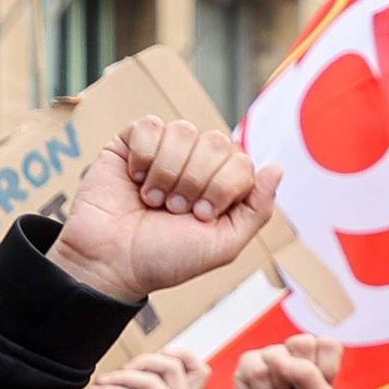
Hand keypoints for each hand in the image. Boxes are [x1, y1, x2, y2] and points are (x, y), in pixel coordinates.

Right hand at [51, 117, 279, 305]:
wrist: (112, 263)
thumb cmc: (165, 259)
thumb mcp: (223, 245)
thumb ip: (255, 209)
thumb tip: (276, 168)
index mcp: (221, 185)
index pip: (242, 161)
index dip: (222, 187)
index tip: (200, 216)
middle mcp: (196, 163)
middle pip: (216, 142)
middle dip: (195, 181)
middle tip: (174, 210)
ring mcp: (164, 150)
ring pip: (183, 131)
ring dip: (167, 172)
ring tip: (153, 200)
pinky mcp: (131, 143)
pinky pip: (149, 126)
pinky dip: (143, 157)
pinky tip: (135, 180)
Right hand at [226, 332, 343, 388]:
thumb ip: (310, 374)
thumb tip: (281, 360)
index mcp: (319, 358)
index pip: (328, 344)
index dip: (324, 370)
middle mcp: (295, 352)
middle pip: (303, 342)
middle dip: (300, 375)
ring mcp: (271, 355)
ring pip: (278, 357)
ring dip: (279, 386)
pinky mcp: (249, 362)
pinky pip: (256, 368)